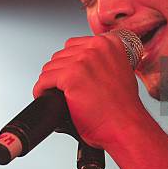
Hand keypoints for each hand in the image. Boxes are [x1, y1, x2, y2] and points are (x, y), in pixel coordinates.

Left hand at [33, 32, 145, 148]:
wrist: (126, 126)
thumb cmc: (124, 106)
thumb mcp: (121, 71)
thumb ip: (104, 60)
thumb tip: (86, 63)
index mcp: (109, 43)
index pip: (74, 45)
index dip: (69, 62)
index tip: (68, 74)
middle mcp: (96, 47)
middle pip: (61, 55)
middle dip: (59, 72)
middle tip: (63, 88)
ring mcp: (83, 60)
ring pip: (51, 67)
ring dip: (50, 81)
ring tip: (55, 93)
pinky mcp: (71, 76)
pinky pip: (45, 80)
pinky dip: (41, 90)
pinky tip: (45, 96)